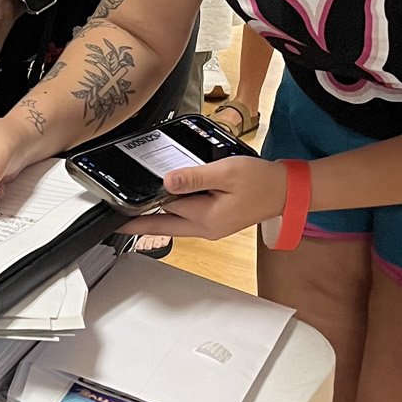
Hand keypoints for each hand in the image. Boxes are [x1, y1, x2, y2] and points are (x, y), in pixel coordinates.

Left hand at [117, 156, 288, 240]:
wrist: (285, 190)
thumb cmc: (260, 181)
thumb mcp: (225, 173)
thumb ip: (194, 177)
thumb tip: (167, 181)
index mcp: (206, 218)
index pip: (165, 210)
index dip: (144, 207)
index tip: (119, 211)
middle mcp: (206, 228)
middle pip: (164, 226)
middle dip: (139, 224)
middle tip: (116, 224)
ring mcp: (211, 227)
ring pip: (175, 223)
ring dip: (155, 217)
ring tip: (134, 211)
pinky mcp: (215, 222)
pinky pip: (187, 219)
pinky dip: (173, 211)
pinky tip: (166, 202)